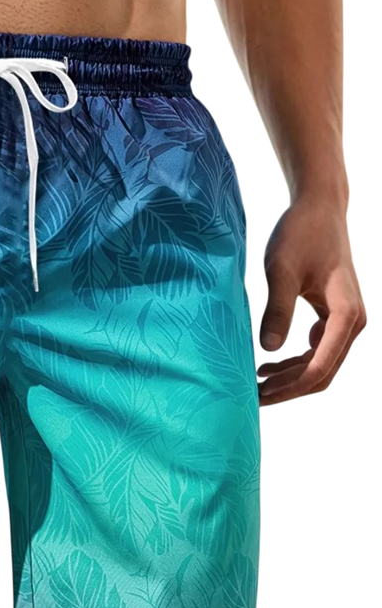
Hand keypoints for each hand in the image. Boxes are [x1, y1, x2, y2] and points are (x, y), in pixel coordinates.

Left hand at [257, 196, 365, 405]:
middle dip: (288, 389)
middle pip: (322, 373)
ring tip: (256, 383)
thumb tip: (267, 350)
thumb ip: (277, 310)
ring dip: (290, 377)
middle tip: (253, 398)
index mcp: (346, 315)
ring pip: (321, 364)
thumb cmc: (301, 235)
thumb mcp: (282, 271)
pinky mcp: (335, 315)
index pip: (318, 368)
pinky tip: (267, 363)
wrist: (318, 209)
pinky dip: (295, 361)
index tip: (259, 396)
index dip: (288, 387)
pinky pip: (318, 350)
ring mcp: (346, 320)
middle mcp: (353, 323)